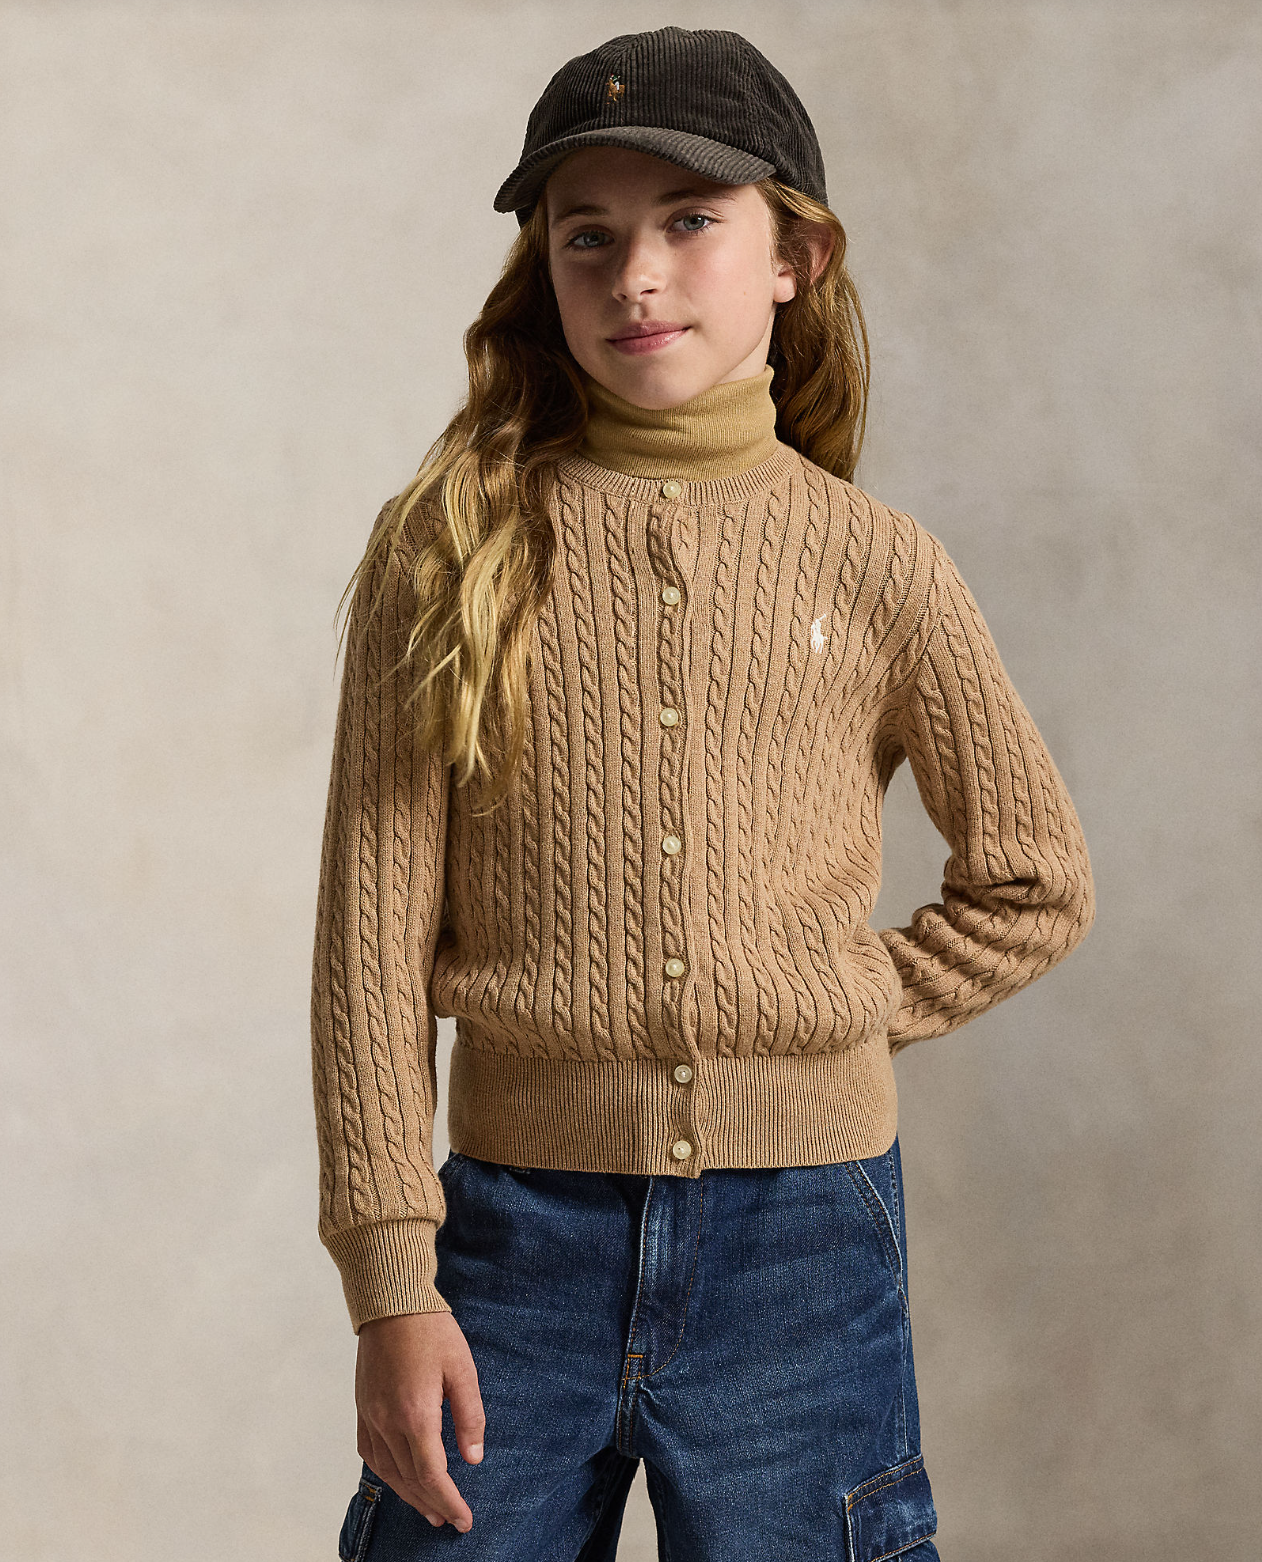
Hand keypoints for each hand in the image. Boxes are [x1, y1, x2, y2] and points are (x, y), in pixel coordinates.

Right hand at [355, 1310, 485, 1532]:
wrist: (391, 1301)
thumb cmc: (431, 1330)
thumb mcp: (463, 1369)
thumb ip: (469, 1416)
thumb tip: (474, 1458)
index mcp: (416, 1414)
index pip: (433, 1475)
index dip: (449, 1502)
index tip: (464, 1520)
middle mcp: (388, 1422)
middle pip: (409, 1479)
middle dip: (431, 1504)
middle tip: (449, 1520)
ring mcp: (370, 1416)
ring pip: (387, 1471)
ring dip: (408, 1494)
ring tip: (428, 1508)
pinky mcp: (362, 1407)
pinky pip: (370, 1453)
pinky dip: (385, 1473)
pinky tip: (398, 1477)